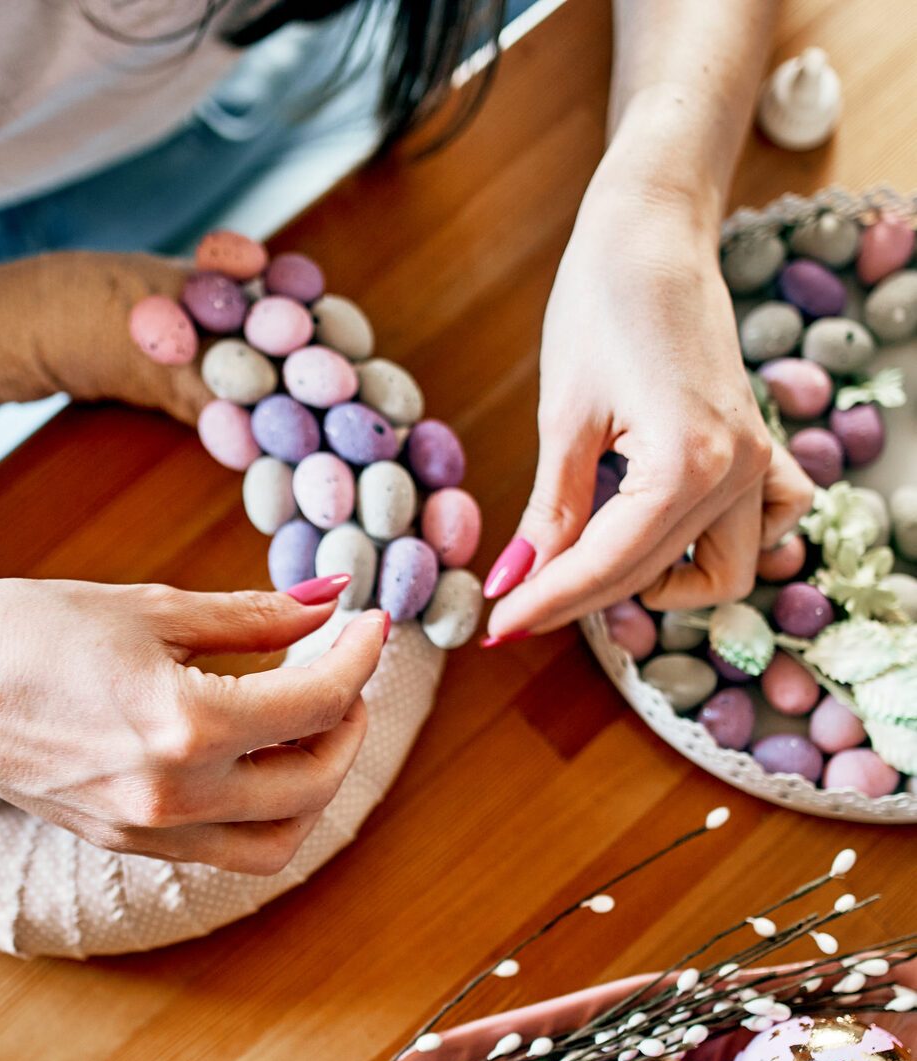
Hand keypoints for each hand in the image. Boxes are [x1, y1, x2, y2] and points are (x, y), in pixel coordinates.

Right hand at [0, 577, 387, 873]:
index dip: (360, 658)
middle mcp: (176, 796)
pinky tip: (252, 756)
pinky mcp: (127, 845)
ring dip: (315, 786)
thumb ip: (254, 615)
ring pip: (280, 841)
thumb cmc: (28, 629)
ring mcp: (150, 832)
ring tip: (305, 725)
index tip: (370, 625)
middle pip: (316, 782)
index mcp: (185, 725)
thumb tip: (334, 598)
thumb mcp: (151, 608)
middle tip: (342, 675)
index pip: (317, 703)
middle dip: (349, 726)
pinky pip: (226, 850)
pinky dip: (263, 812)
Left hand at [484, 172, 812, 640]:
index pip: (607, 567)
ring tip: (582, 569)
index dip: (544, 603)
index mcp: (687, 463)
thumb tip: (515, 581)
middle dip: (576, 597)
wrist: (653, 232)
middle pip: (650, 574)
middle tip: (509, 603)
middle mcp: (739, 471)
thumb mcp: (563, 419)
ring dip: (654, 583)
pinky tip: (660, 539)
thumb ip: (552, 512)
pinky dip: (721, 548)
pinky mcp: (759, 448)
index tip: (494, 629)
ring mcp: (759, 461)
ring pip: (720, 570)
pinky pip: (765, 526)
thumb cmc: (600, 306)